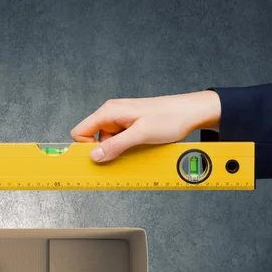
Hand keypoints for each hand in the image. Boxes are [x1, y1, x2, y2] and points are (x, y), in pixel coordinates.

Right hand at [70, 90, 220, 161]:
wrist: (192, 112)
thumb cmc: (170, 117)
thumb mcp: (141, 134)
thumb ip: (116, 145)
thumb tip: (94, 156)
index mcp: (109, 112)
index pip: (80, 131)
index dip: (85, 148)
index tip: (101, 159)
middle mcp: (112, 114)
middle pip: (92, 139)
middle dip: (103, 152)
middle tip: (121, 159)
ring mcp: (121, 121)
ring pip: (106, 142)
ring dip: (116, 152)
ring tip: (136, 152)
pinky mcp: (130, 127)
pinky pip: (119, 141)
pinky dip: (125, 150)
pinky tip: (139, 150)